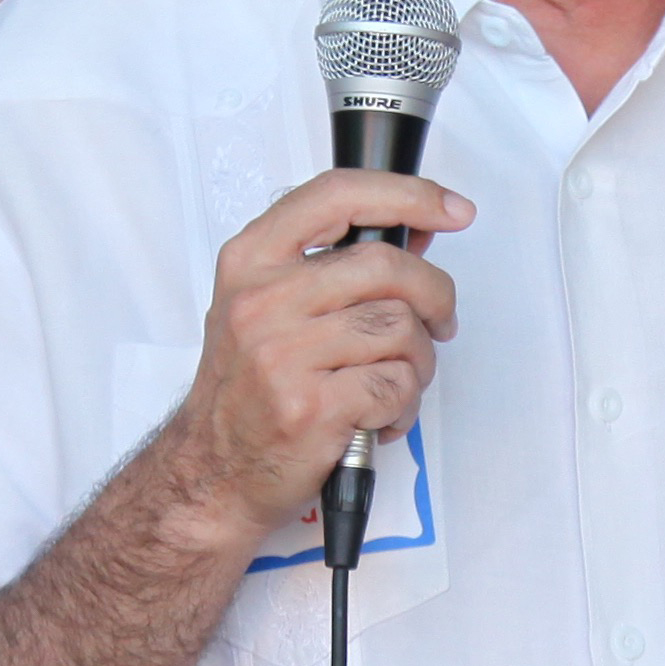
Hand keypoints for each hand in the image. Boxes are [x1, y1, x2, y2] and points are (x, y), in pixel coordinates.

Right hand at [146, 170, 470, 551]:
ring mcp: (284, 354)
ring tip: (394, 381)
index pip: (338, 195)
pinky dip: (404, 404)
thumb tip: (417, 231)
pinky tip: (378, 417)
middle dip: (434, 295)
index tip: (451, 209)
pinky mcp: (312, 406)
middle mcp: (262, 301)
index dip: (408, 194)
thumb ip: (337, 265)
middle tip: (438, 322)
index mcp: (252, 261)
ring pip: (401, 329)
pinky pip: (396, 385)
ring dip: (419, 361)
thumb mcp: (271, 308)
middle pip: (386, 266)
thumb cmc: (248, 390)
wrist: (213, 472)